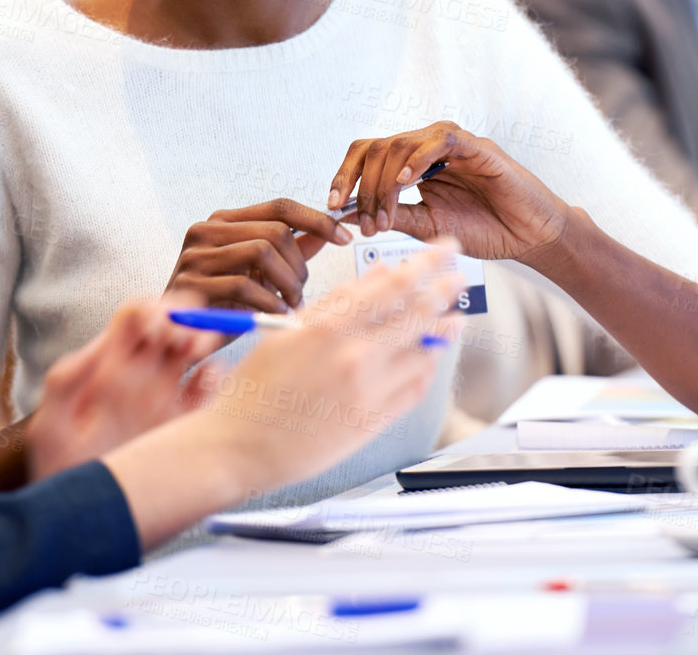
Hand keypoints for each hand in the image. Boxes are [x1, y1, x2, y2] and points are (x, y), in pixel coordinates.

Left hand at [23, 301, 221, 480]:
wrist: (81, 523)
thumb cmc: (61, 476)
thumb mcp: (51, 429)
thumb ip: (66, 383)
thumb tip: (97, 346)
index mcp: (109, 366)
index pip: (137, 315)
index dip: (155, 310)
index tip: (160, 329)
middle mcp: (140, 375)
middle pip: (173, 324)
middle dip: (188, 320)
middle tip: (189, 342)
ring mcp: (165, 397)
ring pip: (196, 350)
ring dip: (205, 340)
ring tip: (201, 356)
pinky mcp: (185, 423)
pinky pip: (210, 388)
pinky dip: (217, 378)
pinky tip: (208, 389)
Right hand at [167, 199, 352, 313]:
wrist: (179, 338)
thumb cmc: (222, 304)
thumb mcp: (261, 273)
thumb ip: (291, 250)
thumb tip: (327, 231)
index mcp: (224, 221)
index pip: (280, 206)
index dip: (317, 220)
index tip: (344, 237)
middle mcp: (206, 230)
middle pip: (275, 231)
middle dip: (300, 265)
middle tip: (302, 292)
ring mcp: (195, 255)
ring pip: (262, 252)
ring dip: (287, 283)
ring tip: (289, 304)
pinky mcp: (191, 283)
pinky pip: (244, 286)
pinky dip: (269, 302)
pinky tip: (274, 315)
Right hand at [194, 242, 465, 487]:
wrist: (238, 447)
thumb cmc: (254, 389)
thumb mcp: (286, 331)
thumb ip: (334, 304)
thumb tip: (376, 278)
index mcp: (329, 326)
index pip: (394, 283)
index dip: (427, 262)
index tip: (444, 250)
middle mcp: (354, 355)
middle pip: (418, 311)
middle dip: (445, 288)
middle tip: (460, 275)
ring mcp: (368, 391)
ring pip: (424, 350)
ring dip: (444, 329)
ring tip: (454, 316)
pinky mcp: (373, 423)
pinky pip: (415, 388)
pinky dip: (427, 368)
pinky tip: (430, 356)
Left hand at [327, 122, 570, 265]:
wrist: (529, 236)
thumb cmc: (485, 229)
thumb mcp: (426, 227)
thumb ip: (392, 217)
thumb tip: (347, 214)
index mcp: (413, 164)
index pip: (367, 156)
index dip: (344, 177)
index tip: (331, 206)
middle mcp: (428, 148)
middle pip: (376, 148)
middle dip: (361, 187)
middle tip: (364, 223)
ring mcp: (451, 144)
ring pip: (400, 144)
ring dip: (382, 183)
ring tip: (382, 216)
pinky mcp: (476, 146)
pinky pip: (439, 140)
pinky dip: (416, 160)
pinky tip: (403, 184)